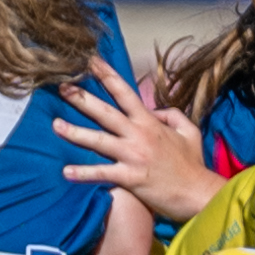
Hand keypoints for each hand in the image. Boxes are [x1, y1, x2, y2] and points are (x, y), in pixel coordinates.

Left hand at [50, 61, 215, 225]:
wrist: (199, 194)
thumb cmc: (193, 164)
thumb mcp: (189, 131)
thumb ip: (172, 115)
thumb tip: (156, 111)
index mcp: (150, 122)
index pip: (124, 92)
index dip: (106, 75)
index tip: (90, 61)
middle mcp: (138, 134)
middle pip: (105, 112)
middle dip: (82, 98)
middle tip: (62, 87)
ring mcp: (133, 156)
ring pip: (98, 140)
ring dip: (75, 132)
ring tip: (54, 125)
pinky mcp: (130, 178)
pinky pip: (102, 173)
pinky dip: (84, 173)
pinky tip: (66, 172)